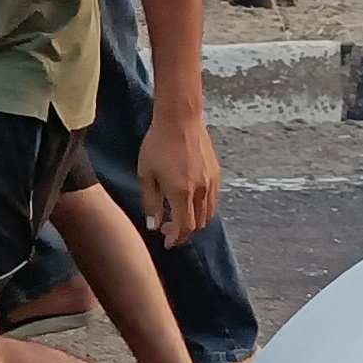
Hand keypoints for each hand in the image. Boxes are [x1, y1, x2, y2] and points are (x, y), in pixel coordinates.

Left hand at [137, 109, 219, 247]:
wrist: (180, 120)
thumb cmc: (157, 145)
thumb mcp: (146, 174)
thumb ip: (150, 202)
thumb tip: (154, 225)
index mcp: (181, 192)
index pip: (185, 227)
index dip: (177, 238)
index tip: (167, 242)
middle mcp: (200, 190)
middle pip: (199, 224)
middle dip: (184, 232)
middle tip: (169, 230)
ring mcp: (211, 181)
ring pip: (208, 213)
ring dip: (195, 221)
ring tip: (179, 218)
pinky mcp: (216, 173)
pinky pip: (212, 199)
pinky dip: (203, 208)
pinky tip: (189, 203)